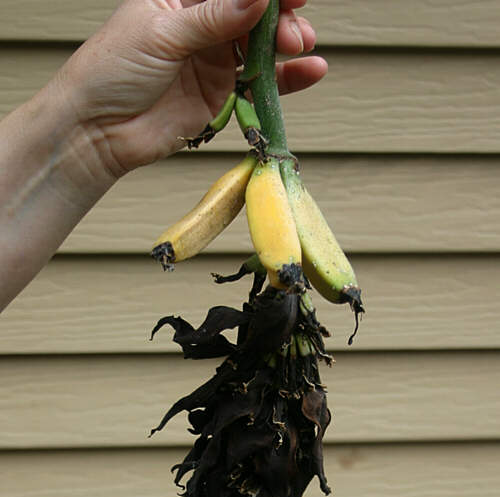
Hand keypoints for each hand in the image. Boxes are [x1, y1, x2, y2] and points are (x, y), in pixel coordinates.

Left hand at [55, 0, 326, 175]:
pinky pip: (259, 83)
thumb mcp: (162, 33)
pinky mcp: (220, 95)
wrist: (100, 130)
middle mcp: (201, 27)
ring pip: (260, 47)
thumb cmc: (114, 71)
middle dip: (278, 18)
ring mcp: (212, 62)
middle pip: (251, 14)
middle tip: (293, 31)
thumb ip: (212, 18)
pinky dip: (285, 79)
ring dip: (286, 45)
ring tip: (301, 47)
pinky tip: (310, 71)